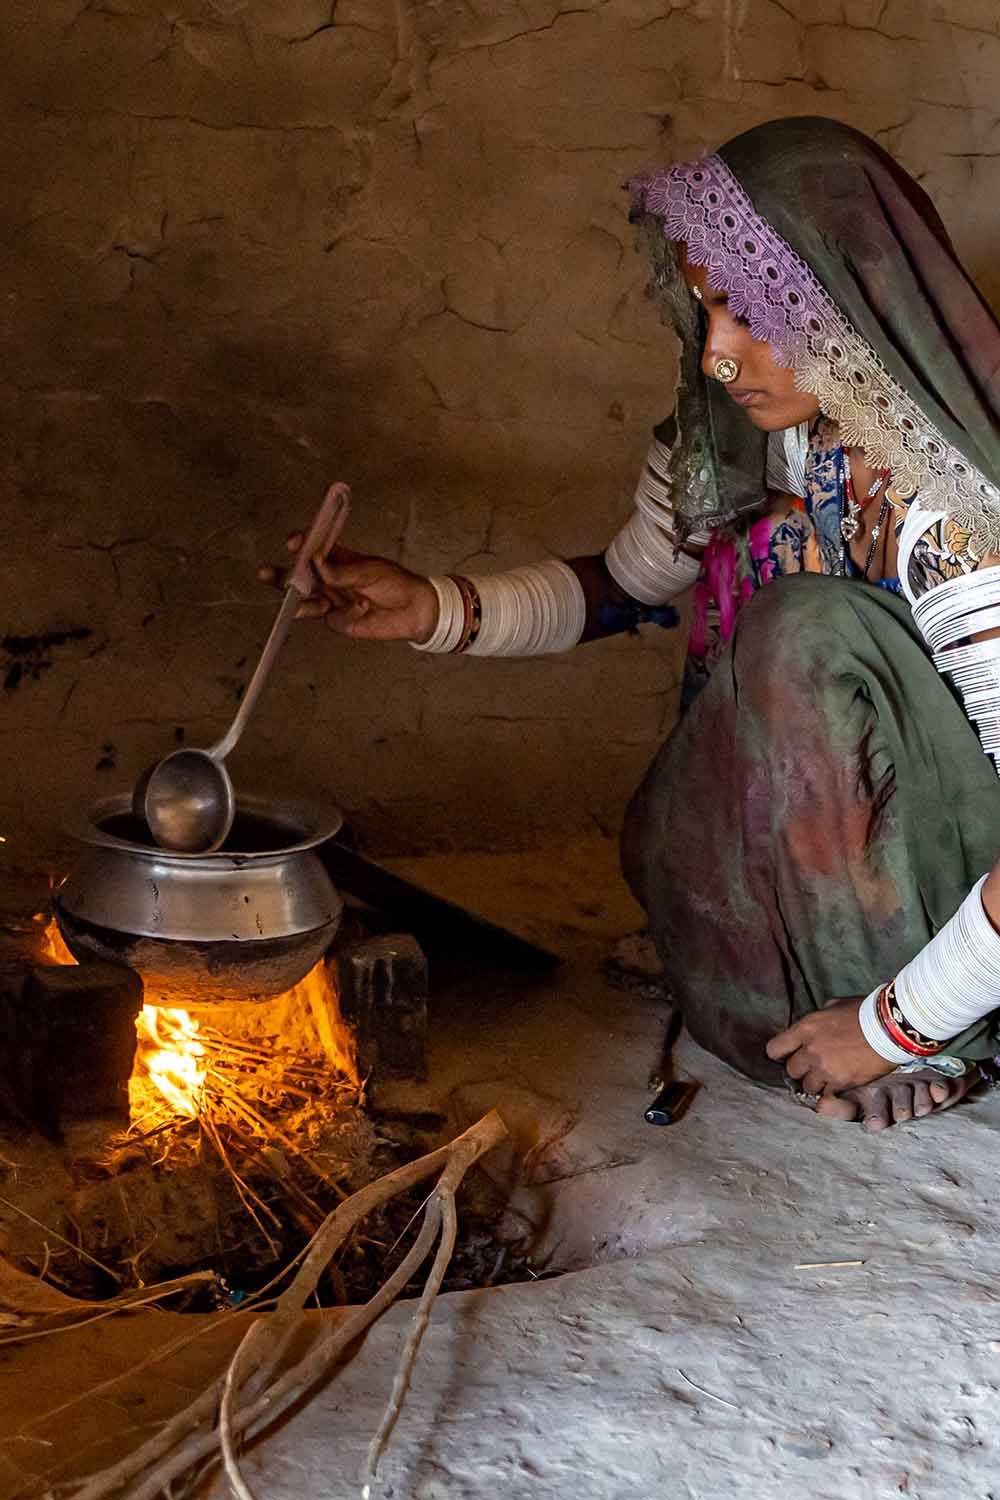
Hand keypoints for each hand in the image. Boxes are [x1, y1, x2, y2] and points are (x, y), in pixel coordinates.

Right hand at [258, 534, 438, 643]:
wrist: (413, 611)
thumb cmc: (395, 583)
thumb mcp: (368, 570)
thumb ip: (341, 570)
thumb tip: (316, 564)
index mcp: (339, 558)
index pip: (313, 548)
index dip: (301, 545)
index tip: (294, 543)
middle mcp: (331, 578)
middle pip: (301, 575)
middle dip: (283, 575)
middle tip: (266, 574)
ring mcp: (332, 598)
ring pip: (306, 598)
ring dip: (294, 598)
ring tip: (288, 600)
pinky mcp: (337, 619)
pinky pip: (327, 615)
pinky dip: (335, 611)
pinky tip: (354, 607)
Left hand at [765, 997, 894, 1095]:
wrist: (890, 1028)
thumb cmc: (865, 1012)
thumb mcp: (834, 1006)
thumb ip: (817, 1019)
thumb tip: (811, 1027)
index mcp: (805, 1028)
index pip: (774, 1049)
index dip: (781, 1053)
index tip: (789, 1054)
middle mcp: (810, 1050)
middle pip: (791, 1070)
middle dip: (801, 1069)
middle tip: (813, 1066)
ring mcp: (824, 1068)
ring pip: (807, 1086)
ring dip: (816, 1083)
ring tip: (829, 1076)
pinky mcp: (840, 1082)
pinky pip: (826, 1094)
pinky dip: (831, 1091)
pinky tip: (840, 1083)